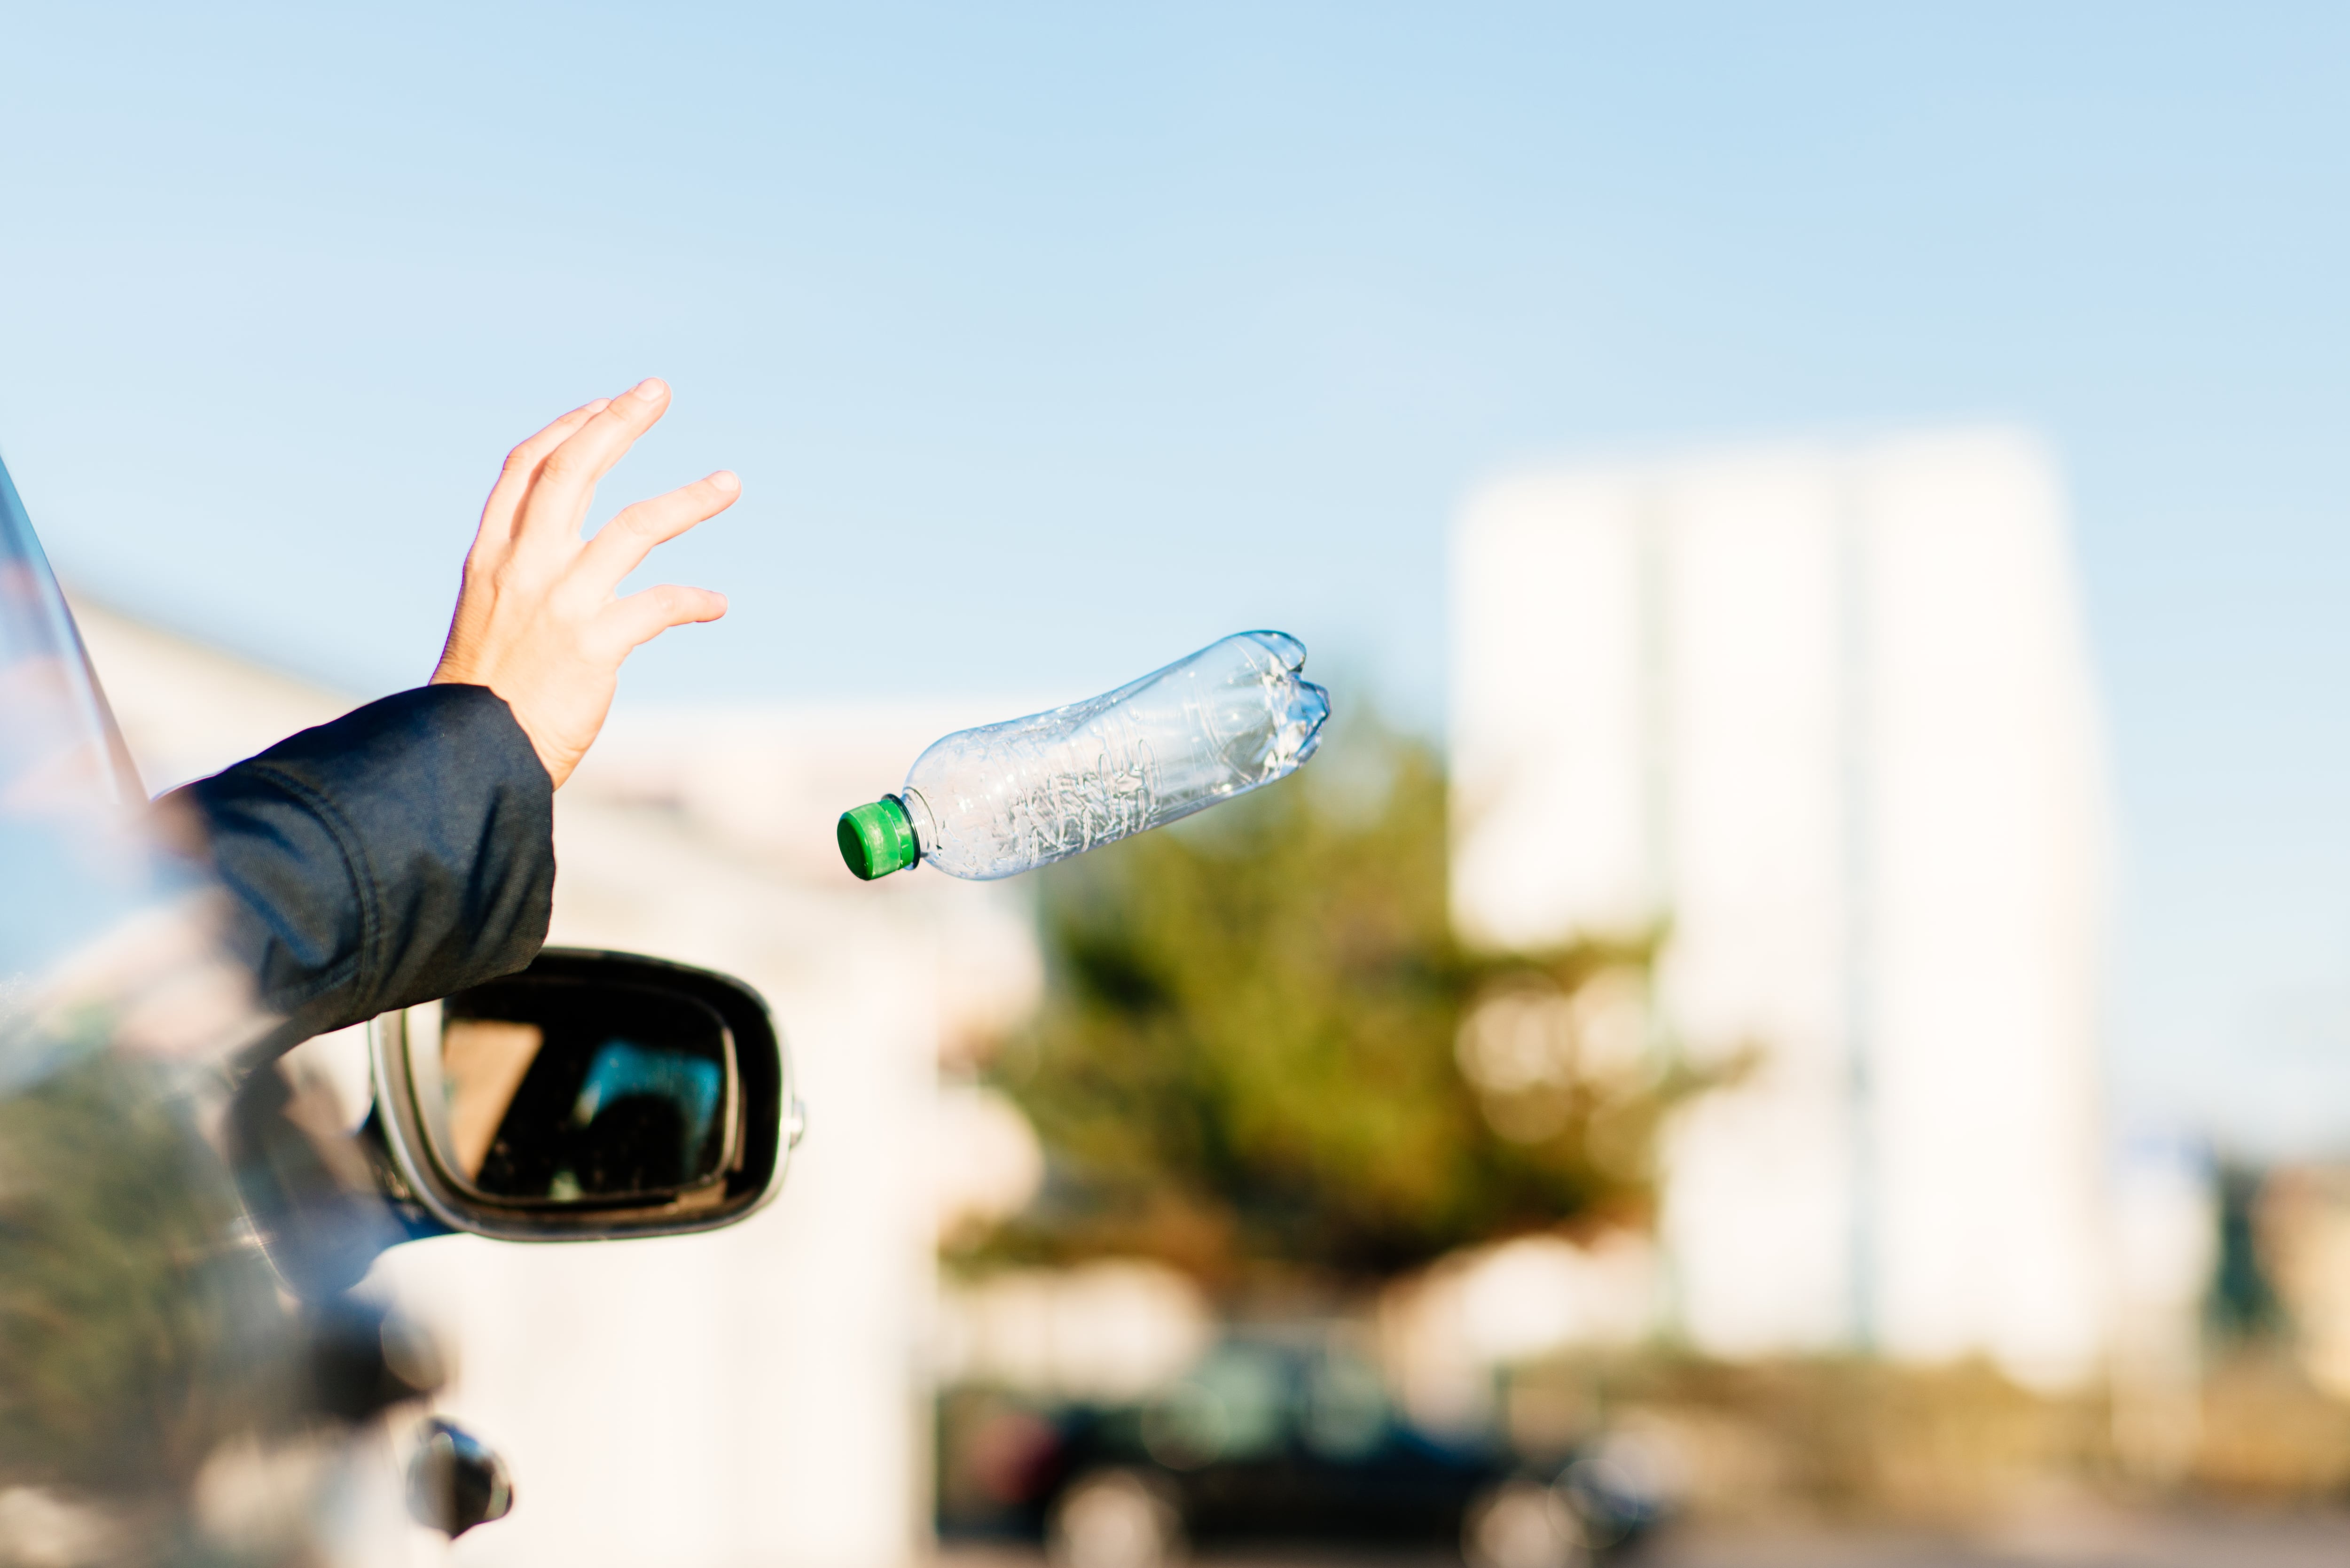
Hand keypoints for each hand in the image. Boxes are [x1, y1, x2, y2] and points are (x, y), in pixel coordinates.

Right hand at [431, 379, 735, 787]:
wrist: (467, 758)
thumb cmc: (484, 698)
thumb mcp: (489, 619)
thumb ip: (520, 579)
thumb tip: (558, 555)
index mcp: (492, 556)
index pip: (526, 469)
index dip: (568, 429)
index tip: (604, 406)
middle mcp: (523, 566)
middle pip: (574, 470)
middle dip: (618, 423)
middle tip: (657, 391)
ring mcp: (559, 602)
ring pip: (635, 525)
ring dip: (689, 499)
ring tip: (729, 482)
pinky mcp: (593, 644)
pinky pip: (660, 605)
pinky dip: (694, 600)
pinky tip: (717, 604)